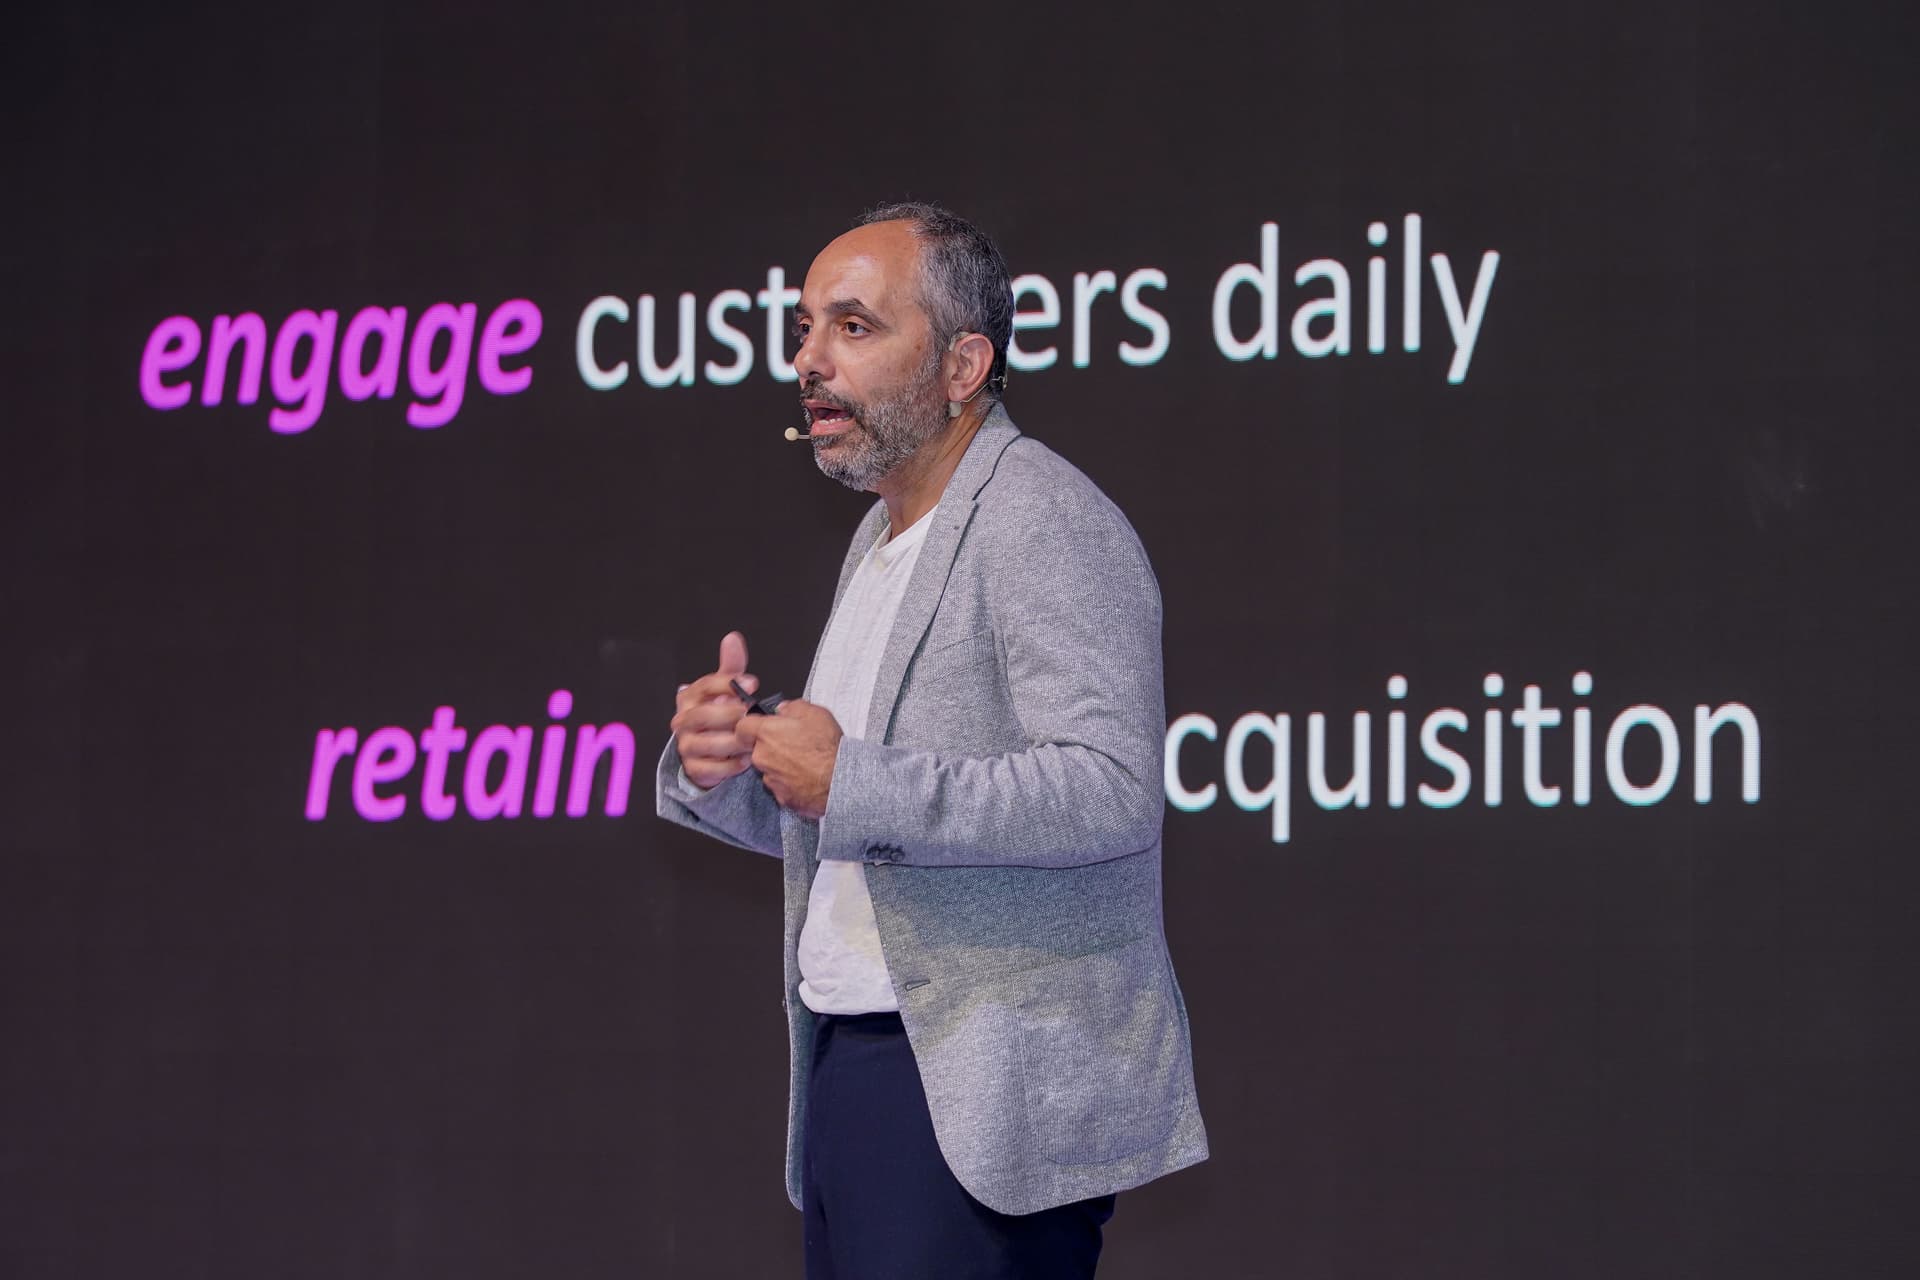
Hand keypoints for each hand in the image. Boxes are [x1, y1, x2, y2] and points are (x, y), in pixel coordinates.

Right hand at [670, 631, 758, 789]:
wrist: (710, 750)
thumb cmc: (720, 713)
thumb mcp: (725, 689)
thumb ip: (731, 666)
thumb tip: (732, 639)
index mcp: (689, 697)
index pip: (705, 686)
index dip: (728, 684)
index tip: (753, 683)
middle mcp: (683, 721)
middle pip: (703, 716)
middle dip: (730, 715)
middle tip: (751, 714)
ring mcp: (686, 746)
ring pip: (707, 744)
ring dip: (733, 742)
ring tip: (752, 740)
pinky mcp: (693, 768)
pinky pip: (710, 769)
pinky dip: (729, 766)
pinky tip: (744, 760)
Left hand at [734, 698, 841, 819]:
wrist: (840, 779)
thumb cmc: (827, 746)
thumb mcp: (815, 713)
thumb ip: (792, 707)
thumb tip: (783, 709)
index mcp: (766, 733)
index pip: (741, 727)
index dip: (750, 726)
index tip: (760, 726)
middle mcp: (762, 757)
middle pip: (756, 749)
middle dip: (771, 746)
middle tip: (793, 744)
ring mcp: (770, 779)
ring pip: (769, 768)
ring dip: (781, 765)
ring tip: (804, 762)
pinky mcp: (781, 797)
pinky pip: (780, 786)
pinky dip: (790, 782)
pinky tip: (806, 777)